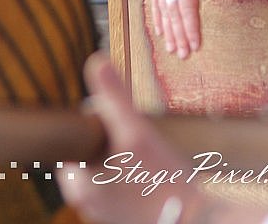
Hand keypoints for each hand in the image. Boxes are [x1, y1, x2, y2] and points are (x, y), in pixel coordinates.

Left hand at [59, 53, 263, 223]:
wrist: (191, 221)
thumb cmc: (162, 181)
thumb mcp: (137, 131)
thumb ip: (114, 96)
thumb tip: (96, 60)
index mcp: (76, 179)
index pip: (79, 130)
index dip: (102, 118)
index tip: (123, 121)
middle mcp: (82, 198)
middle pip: (93, 146)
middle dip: (114, 135)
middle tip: (140, 138)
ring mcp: (99, 209)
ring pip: (106, 163)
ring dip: (123, 153)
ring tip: (147, 157)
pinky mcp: (117, 215)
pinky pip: (117, 182)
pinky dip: (130, 172)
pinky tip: (150, 172)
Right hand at [145, 0, 217, 58]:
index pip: (186, 5)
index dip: (191, 26)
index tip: (196, 45)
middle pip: (174, 13)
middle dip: (180, 36)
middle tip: (185, 56)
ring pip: (163, 11)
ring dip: (169, 32)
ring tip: (172, 50)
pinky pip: (154, 2)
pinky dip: (157, 18)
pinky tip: (160, 29)